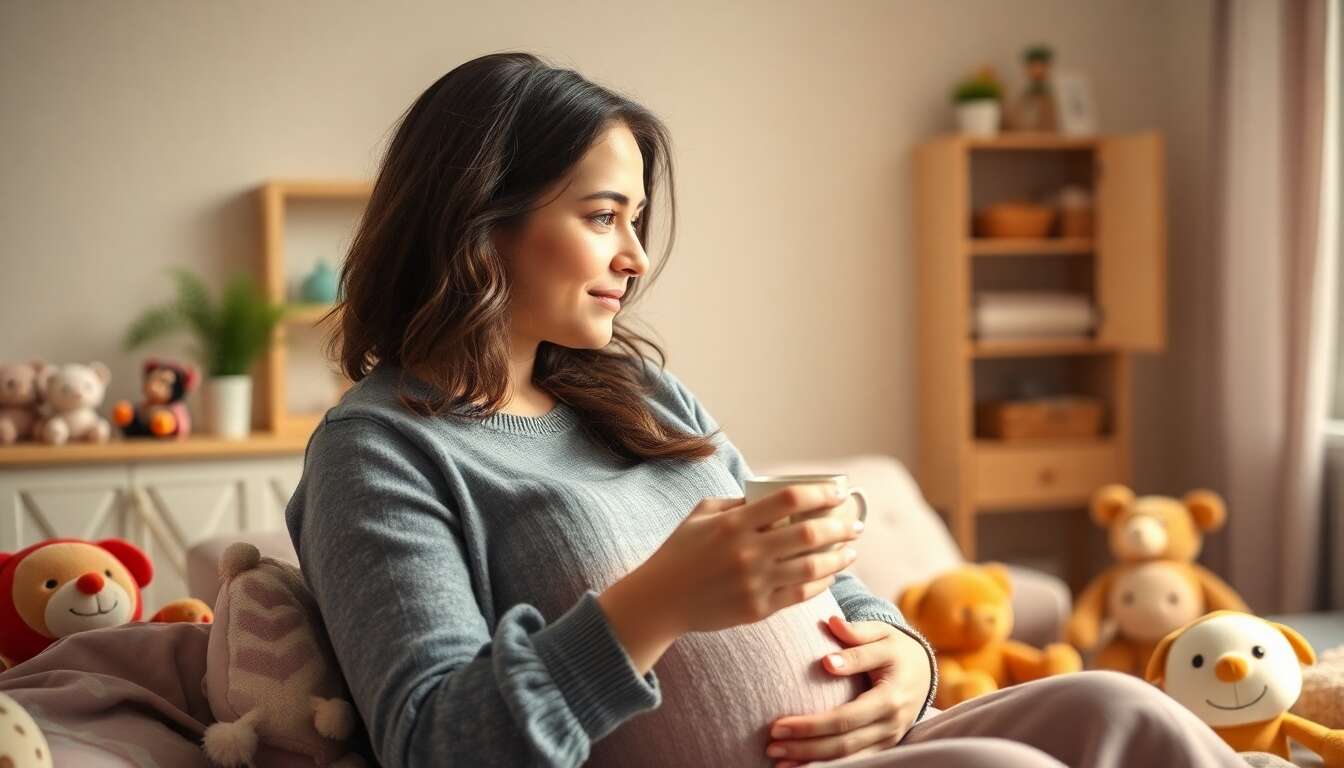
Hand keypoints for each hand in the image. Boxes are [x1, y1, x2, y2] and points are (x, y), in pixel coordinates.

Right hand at [639, 485, 863, 634]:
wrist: (660, 600)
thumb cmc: (680, 551)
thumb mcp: (701, 515)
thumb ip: (736, 503)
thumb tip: (773, 496)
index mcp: (733, 523)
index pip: (788, 499)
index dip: (819, 493)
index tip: (837, 492)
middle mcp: (747, 552)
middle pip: (808, 534)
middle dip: (839, 526)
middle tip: (854, 523)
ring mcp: (754, 583)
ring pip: (812, 568)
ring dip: (839, 558)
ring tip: (851, 550)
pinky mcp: (757, 609)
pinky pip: (800, 595)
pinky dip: (822, 584)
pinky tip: (831, 575)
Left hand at [766, 616, 931, 766]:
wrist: (923, 669)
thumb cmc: (894, 649)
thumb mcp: (881, 634)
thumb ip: (857, 634)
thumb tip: (832, 627)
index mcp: (890, 696)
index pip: (845, 717)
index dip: (811, 724)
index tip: (778, 723)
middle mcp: (891, 723)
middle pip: (843, 744)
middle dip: (805, 746)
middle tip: (771, 744)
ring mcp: (889, 738)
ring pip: (848, 758)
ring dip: (812, 761)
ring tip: (778, 760)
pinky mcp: (884, 746)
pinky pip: (856, 761)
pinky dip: (827, 766)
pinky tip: (800, 765)